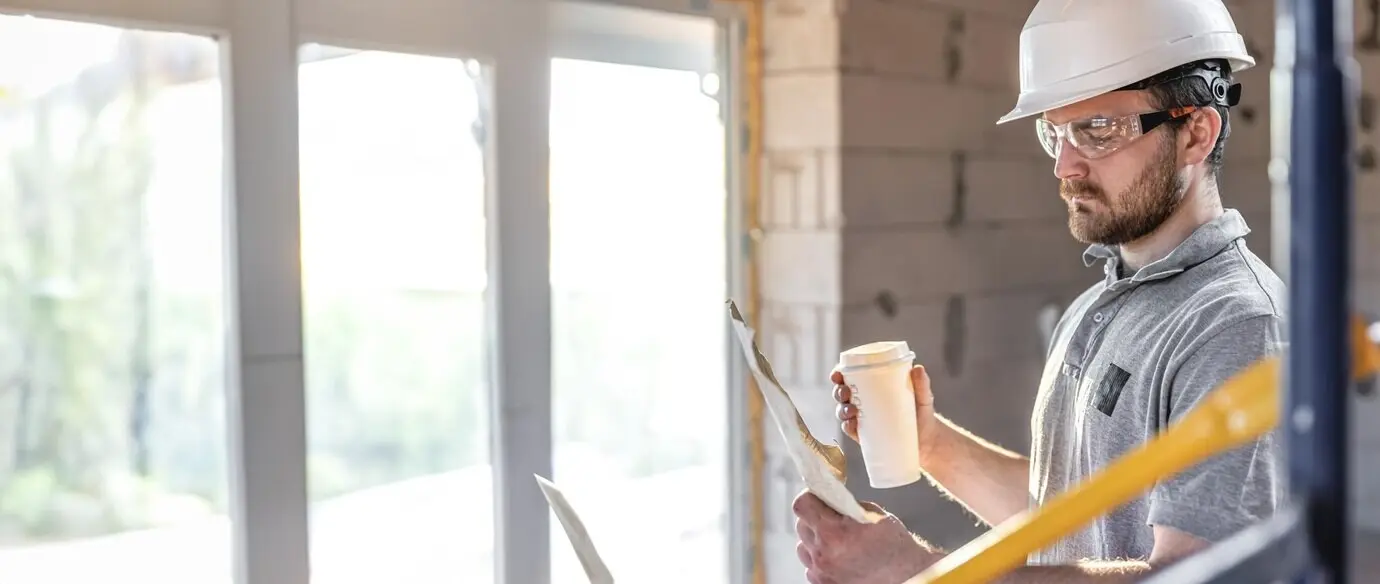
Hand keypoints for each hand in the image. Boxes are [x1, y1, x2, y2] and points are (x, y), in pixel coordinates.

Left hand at [793, 490, 942, 583]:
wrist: (906, 577)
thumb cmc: (895, 547)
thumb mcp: (873, 515)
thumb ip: (846, 505)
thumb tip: (830, 498)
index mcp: (833, 533)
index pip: (802, 505)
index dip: (810, 497)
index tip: (819, 497)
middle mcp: (822, 554)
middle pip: (801, 525)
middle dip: (815, 518)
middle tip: (832, 519)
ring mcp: (821, 573)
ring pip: (803, 547)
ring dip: (815, 540)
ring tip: (837, 541)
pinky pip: (810, 566)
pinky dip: (820, 559)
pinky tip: (839, 557)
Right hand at [833, 365, 939, 465]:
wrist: (928, 439)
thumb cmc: (922, 412)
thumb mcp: (923, 396)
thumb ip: (921, 384)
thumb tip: (918, 369)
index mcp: (871, 386)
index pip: (849, 377)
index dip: (838, 374)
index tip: (837, 374)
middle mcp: (863, 401)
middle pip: (842, 394)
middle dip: (838, 392)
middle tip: (846, 392)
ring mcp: (863, 419)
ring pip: (843, 411)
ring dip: (841, 409)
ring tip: (852, 410)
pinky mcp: (866, 435)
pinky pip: (850, 430)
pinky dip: (847, 426)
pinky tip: (851, 424)